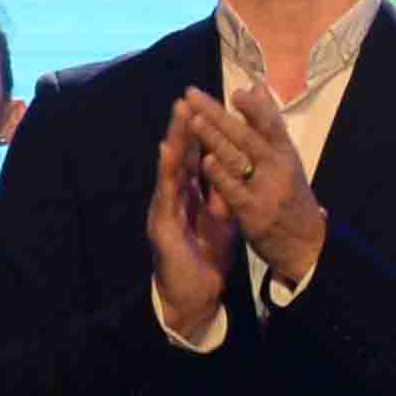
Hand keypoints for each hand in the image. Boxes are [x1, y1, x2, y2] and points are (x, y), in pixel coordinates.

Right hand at [147, 105, 240, 337]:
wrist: (193, 297)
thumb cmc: (204, 257)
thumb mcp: (221, 220)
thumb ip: (223, 194)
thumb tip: (233, 169)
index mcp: (191, 196)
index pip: (195, 158)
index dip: (201, 134)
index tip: (210, 107)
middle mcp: (174, 198)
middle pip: (180, 158)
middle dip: (184, 128)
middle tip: (189, 98)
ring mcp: (165, 209)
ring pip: (169, 170)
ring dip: (173, 141)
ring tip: (178, 115)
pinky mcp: (162, 226)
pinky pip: (166, 196)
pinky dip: (167, 173)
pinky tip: (167, 154)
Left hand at [180, 82, 329, 288]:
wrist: (306, 247)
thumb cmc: (291, 199)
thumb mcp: (286, 160)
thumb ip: (268, 125)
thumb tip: (257, 86)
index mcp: (287, 154)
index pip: (272, 123)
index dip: (255, 107)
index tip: (236, 91)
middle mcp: (279, 168)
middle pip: (247, 135)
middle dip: (218, 114)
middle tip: (194, 95)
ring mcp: (267, 190)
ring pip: (238, 159)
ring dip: (215, 138)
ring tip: (194, 120)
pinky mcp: (254, 212)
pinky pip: (234, 190)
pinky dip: (220, 175)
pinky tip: (206, 161)